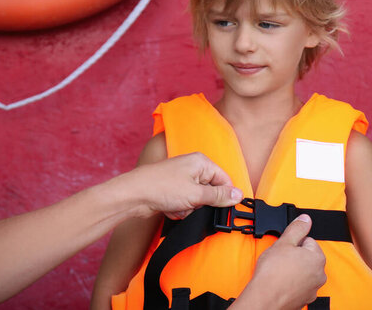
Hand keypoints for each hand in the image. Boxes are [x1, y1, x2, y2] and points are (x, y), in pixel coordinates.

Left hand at [128, 152, 242, 218]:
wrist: (133, 195)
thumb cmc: (162, 187)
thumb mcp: (196, 194)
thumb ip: (219, 196)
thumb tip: (238, 196)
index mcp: (201, 162)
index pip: (224, 180)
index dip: (224, 196)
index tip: (222, 209)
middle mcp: (192, 167)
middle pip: (210, 192)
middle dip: (202, 204)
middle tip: (192, 206)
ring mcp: (182, 178)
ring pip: (197, 200)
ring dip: (190, 208)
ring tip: (177, 206)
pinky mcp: (173, 190)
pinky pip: (185, 204)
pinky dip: (180, 209)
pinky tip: (170, 208)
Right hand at [233, 215, 326, 309]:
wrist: (265, 299)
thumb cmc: (273, 273)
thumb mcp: (284, 242)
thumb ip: (297, 228)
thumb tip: (305, 219)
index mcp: (317, 258)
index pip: (308, 241)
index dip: (294, 243)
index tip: (285, 248)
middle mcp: (320, 274)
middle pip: (307, 257)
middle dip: (295, 256)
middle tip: (280, 259)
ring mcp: (313, 289)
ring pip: (303, 272)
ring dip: (293, 270)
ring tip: (279, 272)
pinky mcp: (305, 299)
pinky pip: (300, 286)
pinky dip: (292, 283)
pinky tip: (281, 282)